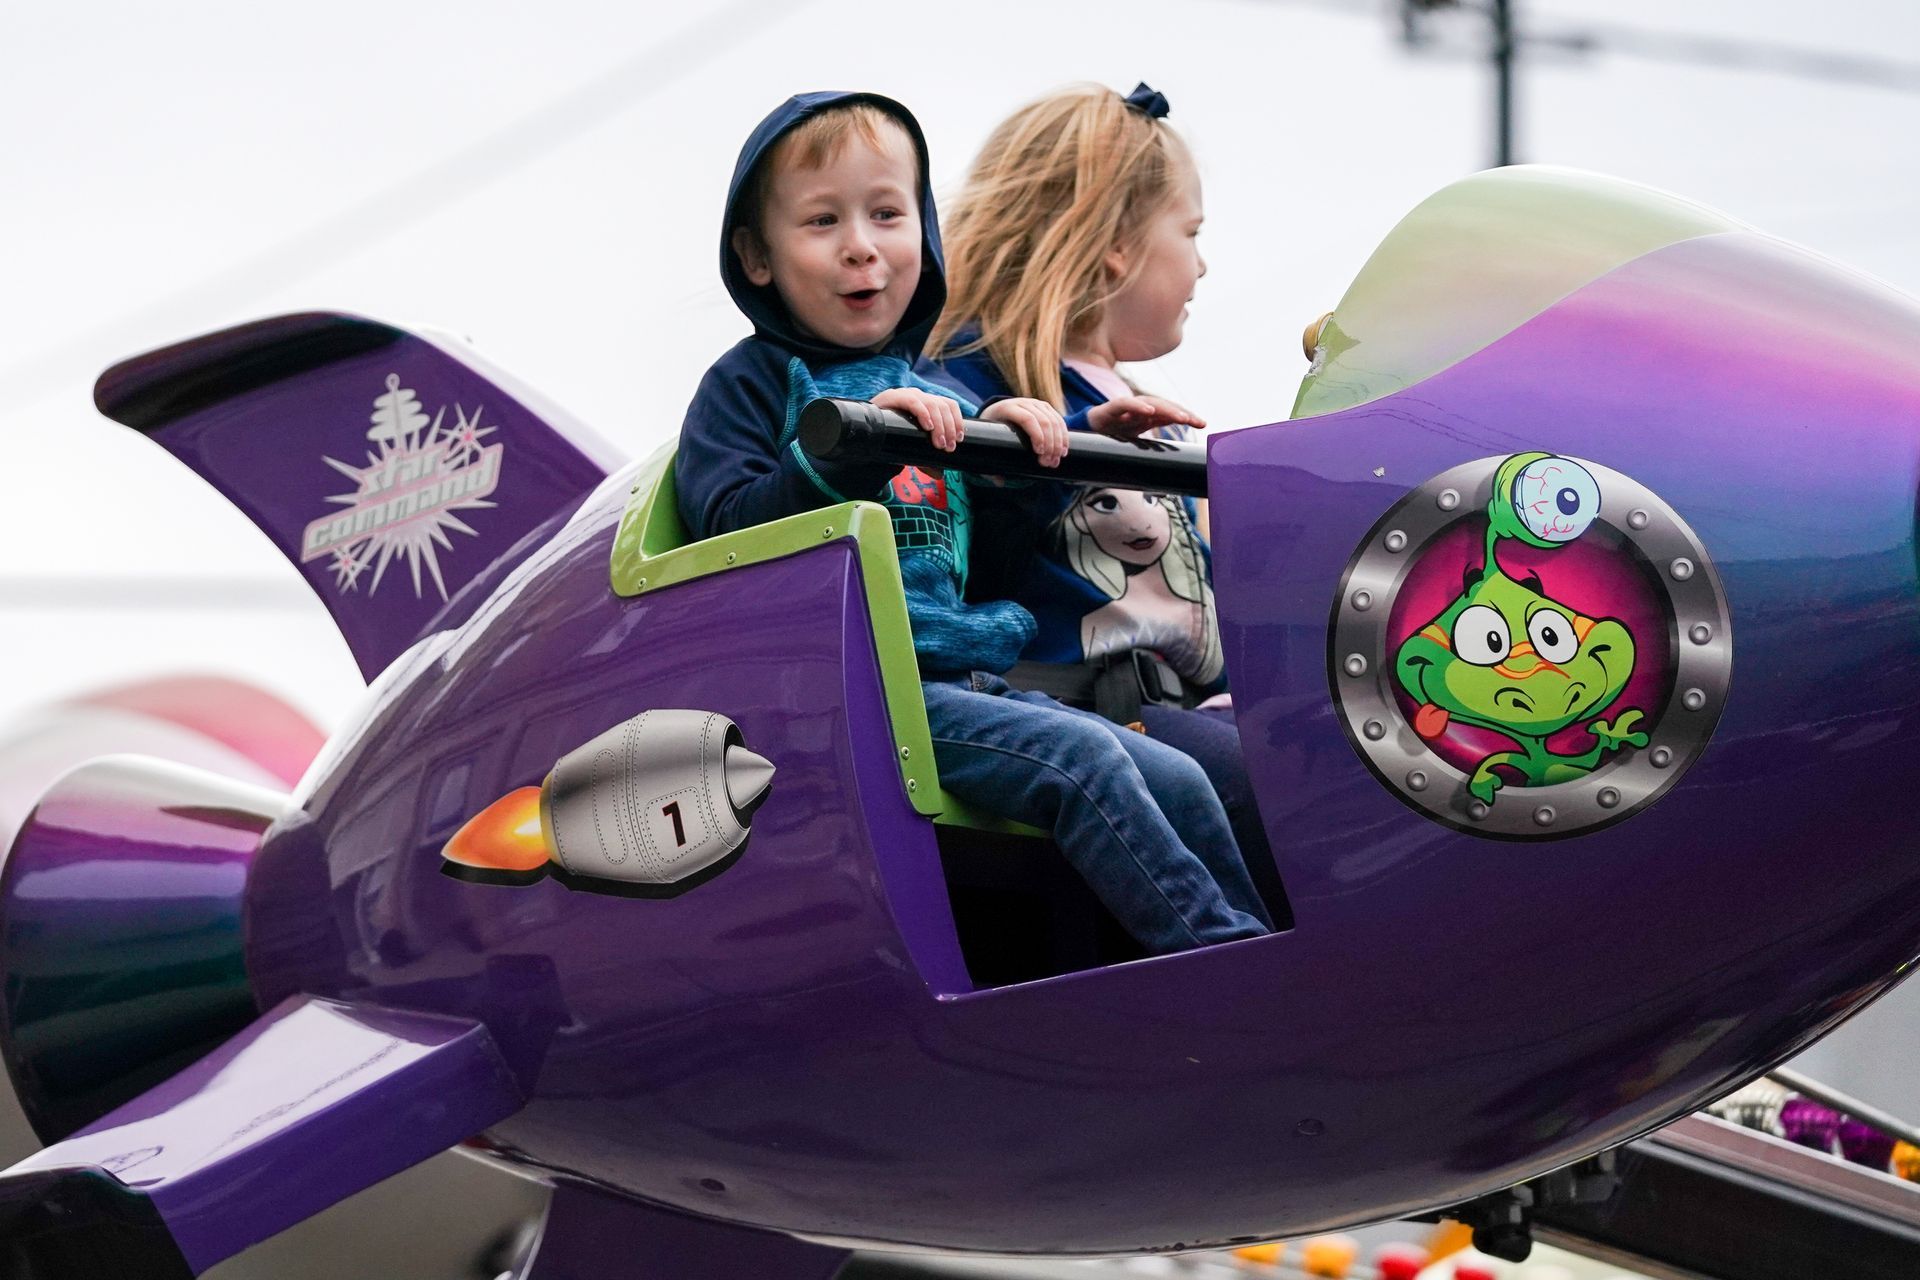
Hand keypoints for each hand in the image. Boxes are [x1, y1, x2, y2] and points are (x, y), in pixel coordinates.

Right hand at [873, 388, 963, 451]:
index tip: (960, 439)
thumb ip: (924, 459)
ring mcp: (905, 395)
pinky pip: (913, 401)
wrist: (865, 432)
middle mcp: (918, 396)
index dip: (957, 420)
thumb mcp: (910, 448)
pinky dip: (923, 413)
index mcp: (925, 403)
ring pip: (932, 404)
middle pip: (942, 406)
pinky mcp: (892, 397)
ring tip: (939, 443)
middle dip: (949, 428)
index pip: (948, 404)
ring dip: (939, 425)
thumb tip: (940, 475)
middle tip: (948, 448)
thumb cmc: (890, 438)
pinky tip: (927, 427)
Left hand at [981, 397, 1068, 467]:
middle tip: (1048, 462)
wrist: (996, 411)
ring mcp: (1035, 404)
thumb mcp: (987, 442)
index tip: (1039, 452)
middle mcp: (1023, 403)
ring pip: (1053, 421)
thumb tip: (1000, 481)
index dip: (1037, 435)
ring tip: (1056, 460)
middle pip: (1043, 421)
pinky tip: (1063, 449)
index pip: (1027, 419)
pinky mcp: (1045, 407)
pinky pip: (1058, 420)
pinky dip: (1063, 435)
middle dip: (1050, 443)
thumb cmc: (991, 432)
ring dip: (1058, 442)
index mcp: (1007, 409)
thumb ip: (990, 462)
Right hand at [1087, 394, 1205, 440]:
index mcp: (1147, 417)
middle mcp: (1140, 409)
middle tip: (1196, 422)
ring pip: (1150, 403)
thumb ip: (1151, 448)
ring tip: (1181, 417)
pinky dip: (1138, 405)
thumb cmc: (1111, 438)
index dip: (1187, 417)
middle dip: (1181, 413)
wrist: (1084, 433)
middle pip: (1164, 407)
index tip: (1202, 424)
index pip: (1170, 414)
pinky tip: (1150, 411)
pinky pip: (1125, 403)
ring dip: (1167, 409)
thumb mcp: (1135, 444)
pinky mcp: (1111, 408)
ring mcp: (1126, 407)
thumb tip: (1173, 464)